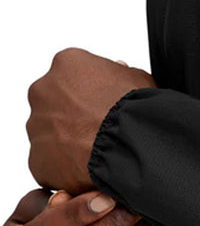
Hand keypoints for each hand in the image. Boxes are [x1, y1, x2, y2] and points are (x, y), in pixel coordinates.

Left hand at [26, 47, 155, 193]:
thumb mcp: (137, 77)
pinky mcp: (37, 158)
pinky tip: (88, 161)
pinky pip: (48, 160)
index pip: (73, 71)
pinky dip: (65, 162)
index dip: (92, 86)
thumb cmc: (133, 108)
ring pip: (49, 131)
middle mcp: (43, 91)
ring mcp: (36, 126)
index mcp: (67, 63)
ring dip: (68, 136)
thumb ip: (120, 74)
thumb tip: (118, 76)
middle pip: (54, 99)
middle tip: (98, 121)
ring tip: (96, 144)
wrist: (129, 143)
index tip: (103, 96)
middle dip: (73, 110)